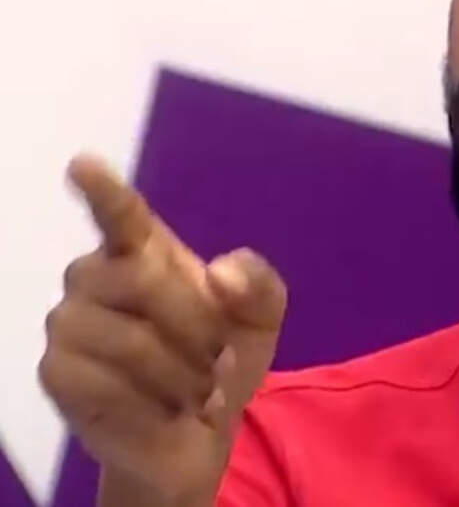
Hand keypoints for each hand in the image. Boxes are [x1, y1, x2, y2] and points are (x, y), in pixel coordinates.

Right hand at [38, 156, 287, 504]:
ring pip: (129, 340)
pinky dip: (153, 401)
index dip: (102, 190)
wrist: (195, 434)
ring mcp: (69, 324)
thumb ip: (258, 284)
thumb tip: (219, 273)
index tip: (84, 164)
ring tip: (196, 387)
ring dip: (181, 372)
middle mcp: (96, 277)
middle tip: (218, 357)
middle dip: (196, 324)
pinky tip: (164, 406)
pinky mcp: (57, 373)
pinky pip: (108, 384)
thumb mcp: (261, 319)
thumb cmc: (222, 360)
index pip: (119, 214)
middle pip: (141, 280)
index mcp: (144, 251)